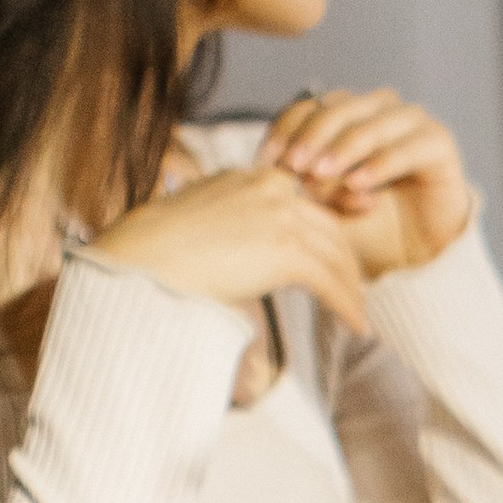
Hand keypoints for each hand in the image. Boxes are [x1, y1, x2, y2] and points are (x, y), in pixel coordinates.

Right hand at [90, 164, 367, 339]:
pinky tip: (357, 326)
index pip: (305, 199)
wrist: (142, 261)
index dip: (329, 227)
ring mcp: (281, 215)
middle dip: (347, 261)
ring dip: (351, 289)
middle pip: (328, 226)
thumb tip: (240, 248)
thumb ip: (233, 224)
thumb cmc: (157, 250)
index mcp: (250, 176)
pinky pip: (330, 281)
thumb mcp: (201, 220)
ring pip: (335, 254)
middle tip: (357, 290)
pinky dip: (347, 305)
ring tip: (359, 315)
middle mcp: (271, 187)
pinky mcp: (286, 249)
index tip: (342, 253)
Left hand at [258, 87, 473, 278]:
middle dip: (312, 137)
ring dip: (344, 148)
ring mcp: (412, 121)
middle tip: (293, 165)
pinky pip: (406, 148)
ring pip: (371, 124)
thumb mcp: (323, 205)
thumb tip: (270, 169)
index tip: (265, 161)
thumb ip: (300, 183)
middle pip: (339, 108)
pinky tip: (359, 185)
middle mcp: (379, 109)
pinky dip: (380, 165)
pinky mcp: (439, 143)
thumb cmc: (364, 225)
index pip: (309, 106)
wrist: (415, 255)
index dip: (285, 129)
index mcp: (347, 113)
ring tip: (321, 174)